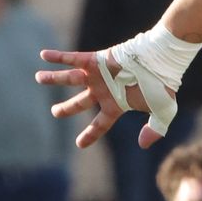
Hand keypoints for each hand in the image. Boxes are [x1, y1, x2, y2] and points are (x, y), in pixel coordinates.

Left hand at [35, 49, 168, 150]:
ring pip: (70, 80)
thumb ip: (156, 129)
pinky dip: (58, 57)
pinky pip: (73, 58)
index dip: (90, 135)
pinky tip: (43, 56)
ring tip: (38, 78)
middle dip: (66, 108)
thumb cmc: (161, 84)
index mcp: (117, 104)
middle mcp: (104, 90)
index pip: (100, 124)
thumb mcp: (163, 111)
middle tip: (54, 112)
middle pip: (79, 103)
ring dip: (53, 79)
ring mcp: (98, 75)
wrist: (160, 59)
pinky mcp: (96, 60)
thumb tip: (143, 144)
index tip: (80, 144)